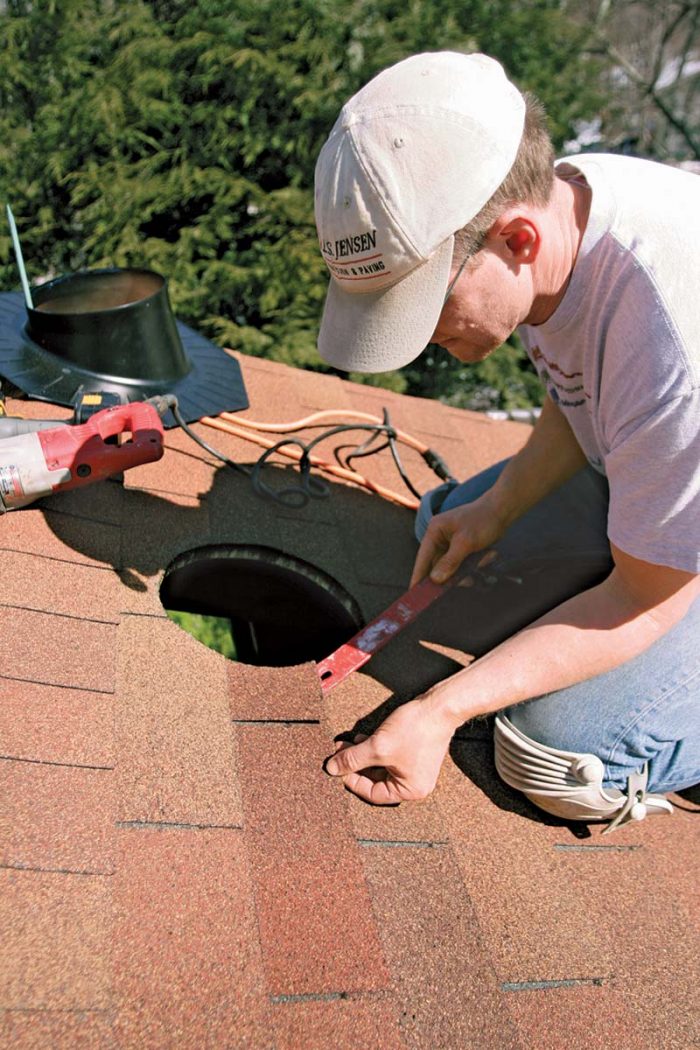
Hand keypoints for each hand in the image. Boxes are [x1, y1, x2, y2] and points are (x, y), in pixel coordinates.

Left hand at [324, 697, 455, 804]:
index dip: (353, 781)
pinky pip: (388, 756)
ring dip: (362, 755)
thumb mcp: (378, 746)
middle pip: (376, 780)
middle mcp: (414, 782)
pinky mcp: (414, 751)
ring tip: (346, 743)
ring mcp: (415, 767)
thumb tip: (332, 768)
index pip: (373, 794)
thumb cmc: (416, 729)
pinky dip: (374, 749)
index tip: (338, 768)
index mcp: (410, 790)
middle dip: (356, 765)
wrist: (439, 706)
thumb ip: (353, 759)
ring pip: (380, 766)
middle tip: (339, 753)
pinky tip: (361, 738)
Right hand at [411, 494, 504, 585]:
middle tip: (467, 582)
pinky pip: (462, 564)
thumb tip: (436, 580)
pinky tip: (486, 557)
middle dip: (452, 575)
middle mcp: (440, 538)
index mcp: (435, 531)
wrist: (502, 510)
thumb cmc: (483, 520)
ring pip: (451, 567)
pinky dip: (473, 565)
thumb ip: (450, 562)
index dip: (418, 576)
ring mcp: (451, 543)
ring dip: (466, 570)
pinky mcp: (462, 548)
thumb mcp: (466, 542)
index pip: (423, 558)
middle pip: (437, 566)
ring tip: (483, 563)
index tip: (414, 594)